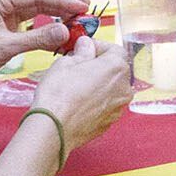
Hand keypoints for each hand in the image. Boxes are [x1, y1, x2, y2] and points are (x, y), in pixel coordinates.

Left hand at [0, 0, 90, 96]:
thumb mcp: (4, 48)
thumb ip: (37, 39)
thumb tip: (67, 32)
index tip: (82, 6)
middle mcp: (0, 0)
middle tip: (85, 4)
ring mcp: (2, 12)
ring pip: (36, 2)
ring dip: (57, 7)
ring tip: (78, 13)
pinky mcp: (5, 26)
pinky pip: (32, 17)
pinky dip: (48, 20)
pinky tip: (62, 25)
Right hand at [29, 34, 130, 151]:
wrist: (53, 129)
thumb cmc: (58, 96)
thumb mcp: (66, 62)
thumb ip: (82, 51)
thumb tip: (86, 46)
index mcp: (116, 68)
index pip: (115, 49)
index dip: (98, 47)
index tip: (84, 48)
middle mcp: (123, 88)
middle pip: (115, 70)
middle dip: (99, 65)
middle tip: (78, 65)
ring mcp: (117, 107)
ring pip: (111, 89)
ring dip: (98, 84)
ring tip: (75, 85)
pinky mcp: (109, 122)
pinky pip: (105, 105)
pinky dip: (95, 101)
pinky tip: (77, 101)